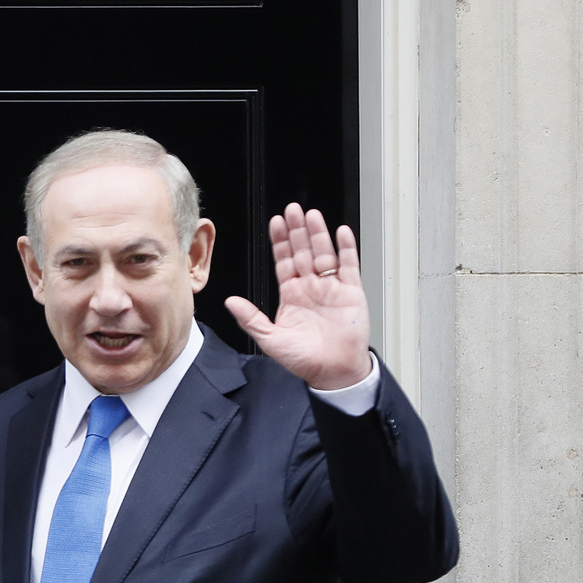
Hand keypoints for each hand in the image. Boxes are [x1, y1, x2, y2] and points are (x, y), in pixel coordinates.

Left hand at [224, 204, 371, 389]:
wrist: (334, 372)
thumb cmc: (304, 359)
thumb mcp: (271, 339)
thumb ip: (251, 319)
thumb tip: (230, 302)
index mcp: (291, 294)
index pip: (284, 261)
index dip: (280, 242)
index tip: (276, 222)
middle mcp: (311, 287)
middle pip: (303, 251)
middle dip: (297, 230)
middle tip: (292, 209)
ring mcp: (332, 287)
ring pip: (324, 253)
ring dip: (318, 234)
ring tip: (311, 215)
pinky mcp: (352, 292)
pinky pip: (349, 265)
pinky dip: (346, 248)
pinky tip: (340, 232)